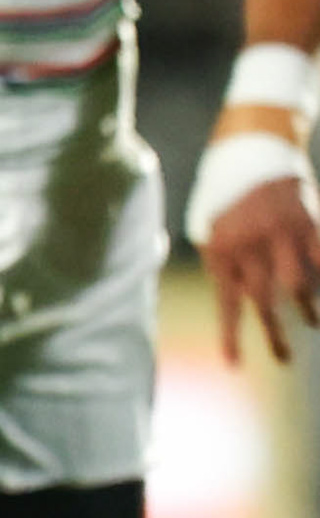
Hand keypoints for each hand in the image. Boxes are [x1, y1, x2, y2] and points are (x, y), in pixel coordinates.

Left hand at [204, 172, 319, 365]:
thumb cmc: (224, 197)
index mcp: (221, 250)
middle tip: (283, 359)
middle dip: (276, 334)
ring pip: (299, 284)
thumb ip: (221, 263)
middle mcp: (250, 244)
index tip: (233, 366)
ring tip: (312, 323)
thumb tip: (235, 300)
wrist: (250, 151)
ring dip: (307, 309)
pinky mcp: (309, 221)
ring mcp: (283, 233)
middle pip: (265, 301)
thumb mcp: (207, 228)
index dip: (231, 336)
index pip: (227, 302)